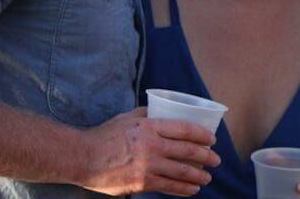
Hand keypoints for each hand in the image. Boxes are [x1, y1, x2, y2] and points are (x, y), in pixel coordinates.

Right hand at [75, 108, 220, 196]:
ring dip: (198, 175)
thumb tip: (164, 110)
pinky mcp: (141, 182)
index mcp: (150, 126)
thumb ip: (148, 114)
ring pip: (181, 171)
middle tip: (216, 160)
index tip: (212, 139)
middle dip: (206, 157)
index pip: (185, 129)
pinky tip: (192, 189)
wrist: (82, 158)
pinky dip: (183, 188)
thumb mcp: (128, 117)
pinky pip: (168, 186)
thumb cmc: (105, 135)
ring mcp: (147, 166)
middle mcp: (152, 146)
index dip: (202, 135)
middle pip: (188, 151)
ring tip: (207, 177)